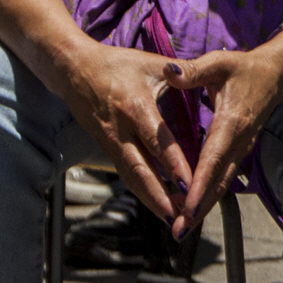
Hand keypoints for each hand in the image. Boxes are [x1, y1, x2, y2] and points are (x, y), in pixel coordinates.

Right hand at [51, 37, 195, 222]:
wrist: (73, 69)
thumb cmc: (116, 64)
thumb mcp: (151, 63)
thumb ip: (181, 73)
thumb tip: (210, 75)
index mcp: (136, 107)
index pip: (158, 142)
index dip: (174, 164)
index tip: (190, 184)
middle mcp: (121, 130)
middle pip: (140, 170)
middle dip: (159, 196)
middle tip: (179, 216)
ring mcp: (110, 141)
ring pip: (131, 177)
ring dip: (150, 199)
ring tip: (172, 219)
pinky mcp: (106, 147)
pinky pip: (125, 173)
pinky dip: (141, 190)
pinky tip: (157, 204)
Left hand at [168, 38, 282, 231]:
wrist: (274, 76)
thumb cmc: (243, 68)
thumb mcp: (219, 63)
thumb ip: (193, 70)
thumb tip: (169, 73)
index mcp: (232, 122)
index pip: (213, 158)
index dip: (200, 184)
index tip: (187, 206)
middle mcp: (239, 142)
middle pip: (218, 182)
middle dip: (199, 208)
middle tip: (179, 231)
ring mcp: (241, 151)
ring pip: (221, 185)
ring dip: (203, 208)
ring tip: (181, 229)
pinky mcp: (238, 154)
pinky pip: (222, 179)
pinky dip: (208, 197)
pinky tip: (192, 210)